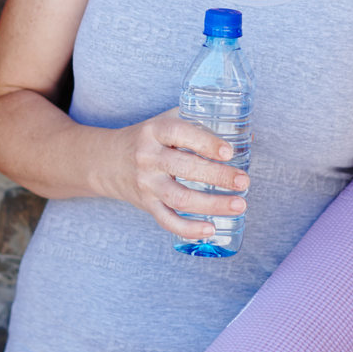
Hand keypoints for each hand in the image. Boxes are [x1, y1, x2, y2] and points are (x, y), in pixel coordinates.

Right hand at [111, 108, 248, 240]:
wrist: (106, 161)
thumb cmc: (147, 139)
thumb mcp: (165, 122)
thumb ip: (200, 125)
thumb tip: (246, 136)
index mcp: (155, 131)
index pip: (181, 134)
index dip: (206, 142)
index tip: (229, 151)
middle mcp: (148, 157)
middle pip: (185, 168)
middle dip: (218, 176)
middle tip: (244, 181)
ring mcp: (146, 183)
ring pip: (180, 197)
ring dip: (212, 204)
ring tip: (240, 205)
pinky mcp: (146, 204)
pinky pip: (167, 220)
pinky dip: (189, 228)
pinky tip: (211, 229)